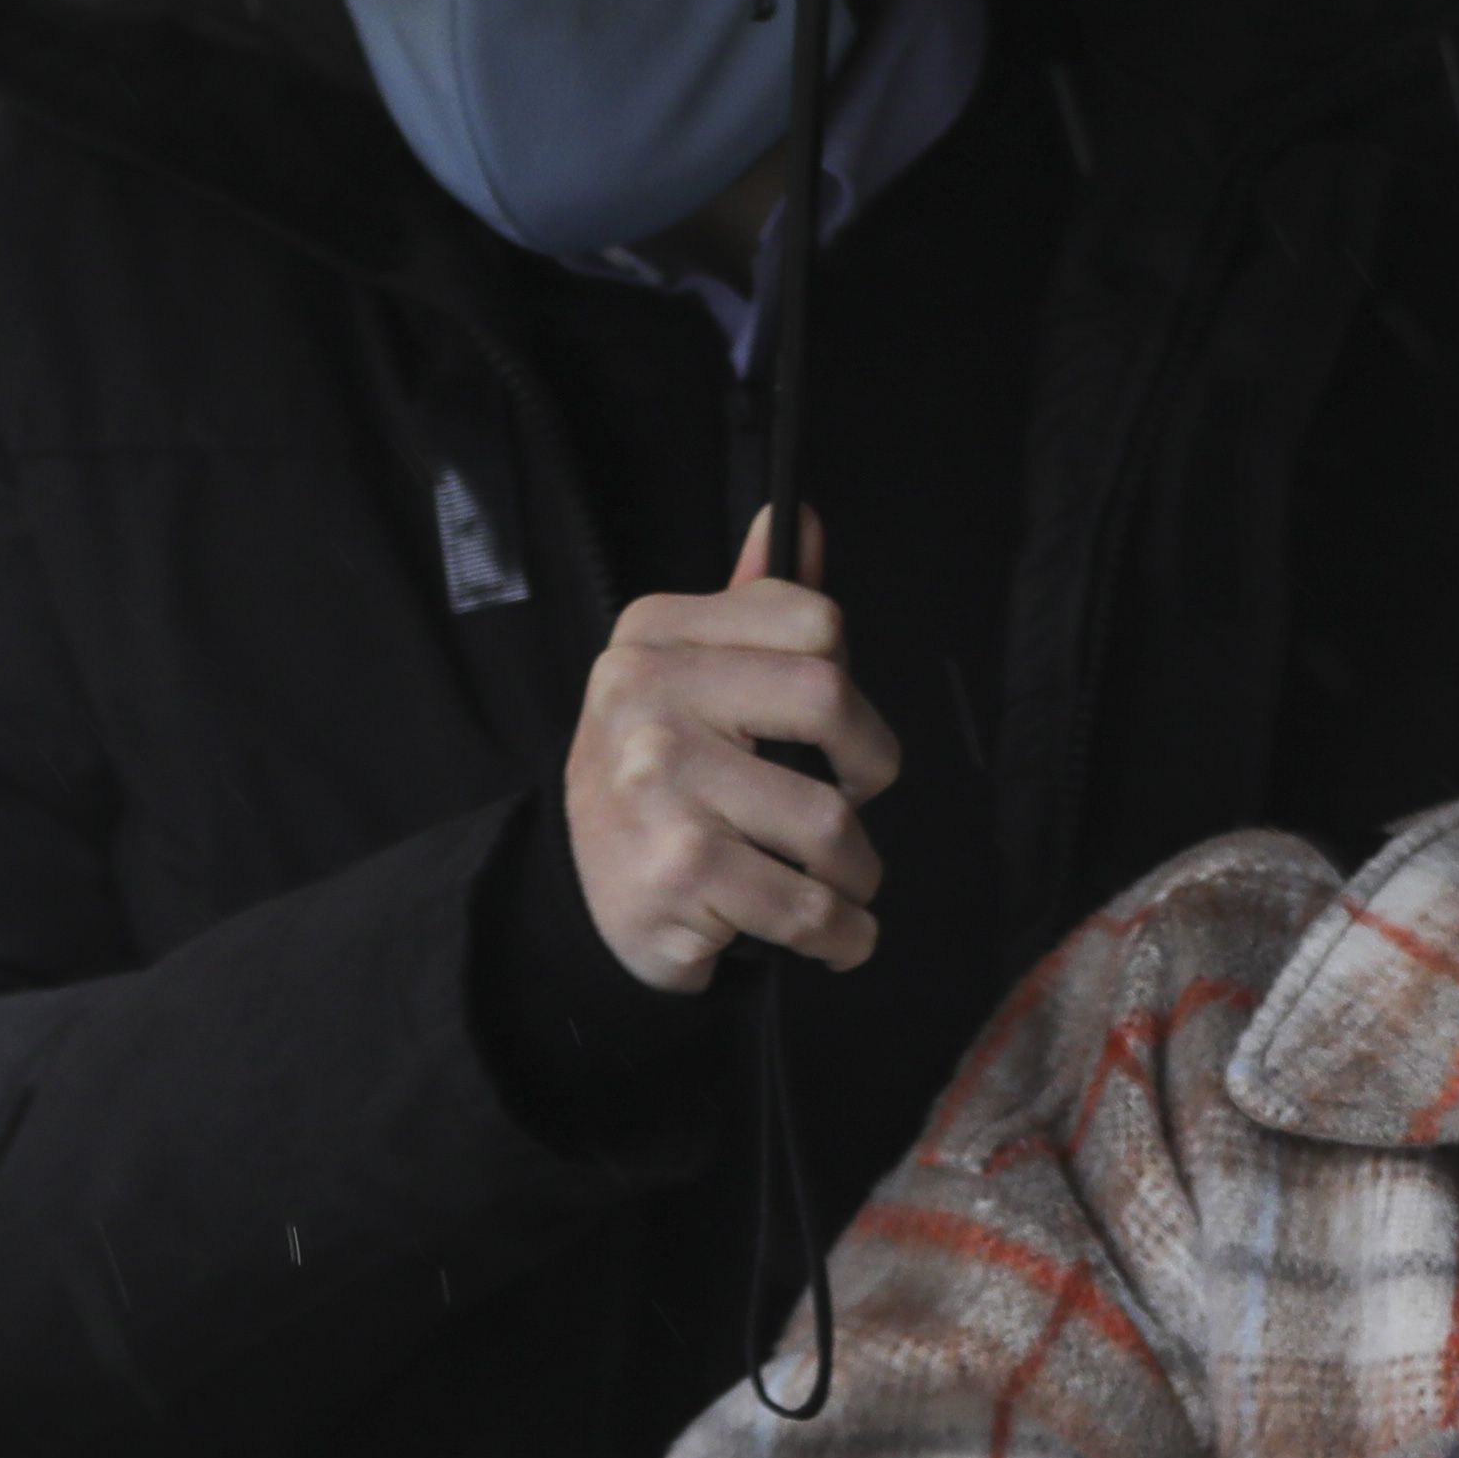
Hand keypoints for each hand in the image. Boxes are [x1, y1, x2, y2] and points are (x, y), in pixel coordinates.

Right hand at [565, 512, 902, 987]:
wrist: (587, 902)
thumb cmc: (663, 782)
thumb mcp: (690, 679)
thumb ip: (752, 606)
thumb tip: (802, 519)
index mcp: (656, 632)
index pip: (816, 622)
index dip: (851, 689)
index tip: (834, 733)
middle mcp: (644, 694)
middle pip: (833, 701)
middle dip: (871, 770)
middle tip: (850, 806)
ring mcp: (657, 782)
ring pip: (832, 823)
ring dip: (857, 875)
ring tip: (833, 884)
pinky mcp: (678, 870)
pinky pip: (811, 906)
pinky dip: (843, 936)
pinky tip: (830, 938)